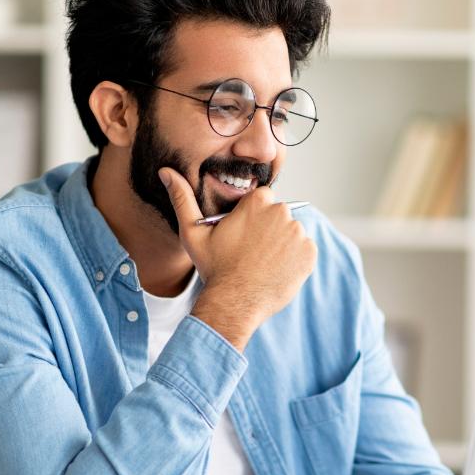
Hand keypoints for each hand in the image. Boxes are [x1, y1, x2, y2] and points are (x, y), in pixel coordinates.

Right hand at [159, 167, 316, 350]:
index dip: (252, 218)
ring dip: (281, 245)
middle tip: (252, 252)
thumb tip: (165, 171)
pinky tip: (275, 271)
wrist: (234, 302)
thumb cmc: (213, 267)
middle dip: (268, 230)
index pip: (262, 200)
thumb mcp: (193, 232)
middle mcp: (281, 212)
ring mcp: (298, 234)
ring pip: (291, 234)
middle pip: (278, 216)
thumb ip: (182, 198)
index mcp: (257, 201)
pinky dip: (294, 260)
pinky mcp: (309, 254)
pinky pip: (304, 251)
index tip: (243, 234)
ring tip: (263, 263)